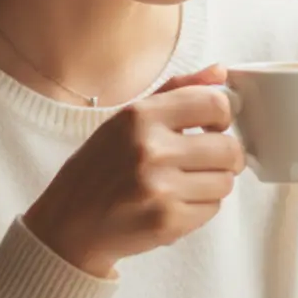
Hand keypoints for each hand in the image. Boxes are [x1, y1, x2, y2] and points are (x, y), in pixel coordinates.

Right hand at [23, 65, 242, 278]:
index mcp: (140, 116)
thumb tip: (221, 72)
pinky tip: (173, 204)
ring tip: (183, 185)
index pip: (214, 103)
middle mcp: (150, 148)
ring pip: (225, 182)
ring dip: (211, 184)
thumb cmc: (99, 169)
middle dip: (224, 157)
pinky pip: (212, 209)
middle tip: (204, 161)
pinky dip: (199, 208)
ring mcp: (160, 187)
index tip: (214, 126)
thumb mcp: (127, 120)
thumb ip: (177, 91)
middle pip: (229, 148)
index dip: (223, 116)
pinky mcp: (167, 221)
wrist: (69, 224)